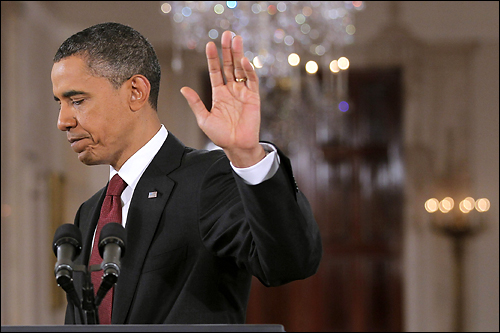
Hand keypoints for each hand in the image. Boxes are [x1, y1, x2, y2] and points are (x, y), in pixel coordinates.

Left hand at [180, 31, 264, 167]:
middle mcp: (231, 90)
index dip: (213, 58)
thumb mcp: (204, 118)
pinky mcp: (253, 97)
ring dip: (238, 54)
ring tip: (236, 39)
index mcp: (219, 93)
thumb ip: (195, 103)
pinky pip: (251, 81)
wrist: (236, 146)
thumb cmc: (220, 136)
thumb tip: (184, 89)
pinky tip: (242, 60)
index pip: (215, 71)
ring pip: (240, 69)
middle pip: (229, 65)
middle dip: (228, 50)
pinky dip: (248, 70)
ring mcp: (243, 92)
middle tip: (227, 34)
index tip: (210, 44)